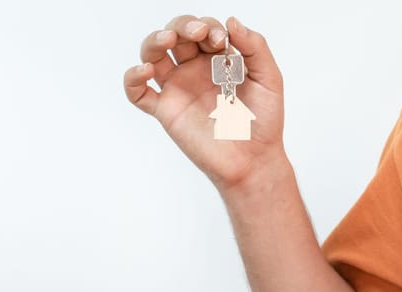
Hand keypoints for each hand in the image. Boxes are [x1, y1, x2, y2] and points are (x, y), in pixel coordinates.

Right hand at [124, 16, 284, 189]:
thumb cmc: (263, 122)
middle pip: (175, 34)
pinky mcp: (166, 111)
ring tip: (166, 39)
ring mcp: (178, 89)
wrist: (253, 160)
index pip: (204, 29)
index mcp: (218, 59)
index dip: (208, 27)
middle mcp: (194, 70)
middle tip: (198, 33)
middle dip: (183, 26)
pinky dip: (132, 78)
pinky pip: (138, 93)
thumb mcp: (269, 79)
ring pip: (153, 55)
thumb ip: (255, 48)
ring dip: (155, 40)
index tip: (220, 40)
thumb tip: (232, 21)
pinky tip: (144, 71)